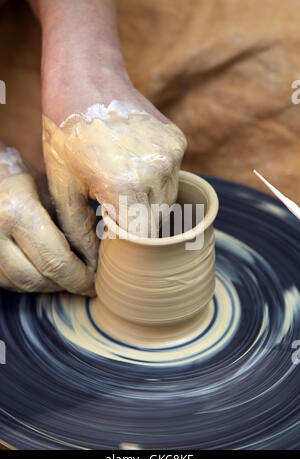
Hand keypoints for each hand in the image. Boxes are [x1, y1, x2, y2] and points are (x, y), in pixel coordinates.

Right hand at [0, 143, 93, 293]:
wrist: (1, 184)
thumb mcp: (58, 194)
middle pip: (39, 278)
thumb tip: (104, 259)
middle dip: (68, 284)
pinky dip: (33, 281)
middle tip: (89, 284)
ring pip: (24, 284)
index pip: (56, 261)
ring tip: (71, 275)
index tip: (97, 279)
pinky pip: (10, 282)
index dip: (81, 277)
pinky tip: (49, 271)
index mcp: (17, 209)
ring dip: (51, 285)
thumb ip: (78, 225)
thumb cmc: (35, 184)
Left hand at [42, 91, 186, 262]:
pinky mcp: (178, 141)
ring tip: (122, 186)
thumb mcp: (64, 185)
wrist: (86, 79)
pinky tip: (134, 165)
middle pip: (157, 220)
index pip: (140, 238)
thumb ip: (79, 229)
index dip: (126, 242)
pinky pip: (173, 175)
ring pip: (168, 199)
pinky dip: (157, 179)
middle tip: (112, 210)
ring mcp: (172, 154)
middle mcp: (157, 171)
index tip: (111, 235)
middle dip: (137, 223)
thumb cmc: (68, 132)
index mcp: (126, 186)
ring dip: (149, 202)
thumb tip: (93, 261)